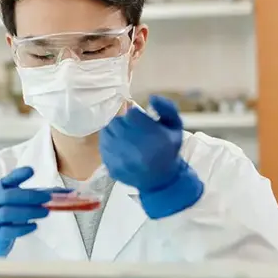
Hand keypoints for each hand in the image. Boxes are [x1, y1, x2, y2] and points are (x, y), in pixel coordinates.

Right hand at [0, 167, 69, 256]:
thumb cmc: (8, 212)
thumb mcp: (19, 200)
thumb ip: (40, 195)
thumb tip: (68, 193)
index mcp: (1, 188)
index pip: (8, 179)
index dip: (19, 174)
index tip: (31, 170)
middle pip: (8, 196)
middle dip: (29, 196)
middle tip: (47, 199)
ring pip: (7, 213)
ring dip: (28, 212)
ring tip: (45, 212)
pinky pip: (6, 231)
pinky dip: (21, 228)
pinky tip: (33, 226)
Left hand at [99, 95, 202, 218]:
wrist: (161, 180)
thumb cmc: (168, 150)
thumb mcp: (175, 127)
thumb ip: (167, 108)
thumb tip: (151, 97)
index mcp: (152, 137)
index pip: (132, 114)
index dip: (135, 115)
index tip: (139, 120)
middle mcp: (135, 149)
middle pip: (117, 122)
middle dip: (124, 122)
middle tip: (131, 128)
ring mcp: (121, 159)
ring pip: (107, 132)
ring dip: (115, 131)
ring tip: (125, 137)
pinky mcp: (111, 167)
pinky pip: (103, 146)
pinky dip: (109, 143)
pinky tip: (119, 146)